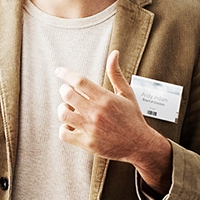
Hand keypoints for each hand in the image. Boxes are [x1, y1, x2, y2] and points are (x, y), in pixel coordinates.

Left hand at [56, 50, 171, 193]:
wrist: (140, 145)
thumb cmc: (132, 118)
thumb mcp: (127, 94)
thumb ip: (116, 74)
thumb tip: (114, 54)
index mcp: (106, 99)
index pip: (79, 81)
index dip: (65, 73)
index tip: (59, 71)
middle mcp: (97, 113)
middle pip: (68, 95)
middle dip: (64, 91)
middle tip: (68, 92)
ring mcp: (91, 129)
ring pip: (63, 114)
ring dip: (63, 109)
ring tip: (69, 108)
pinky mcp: (87, 143)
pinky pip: (64, 133)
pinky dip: (64, 128)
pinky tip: (71, 125)